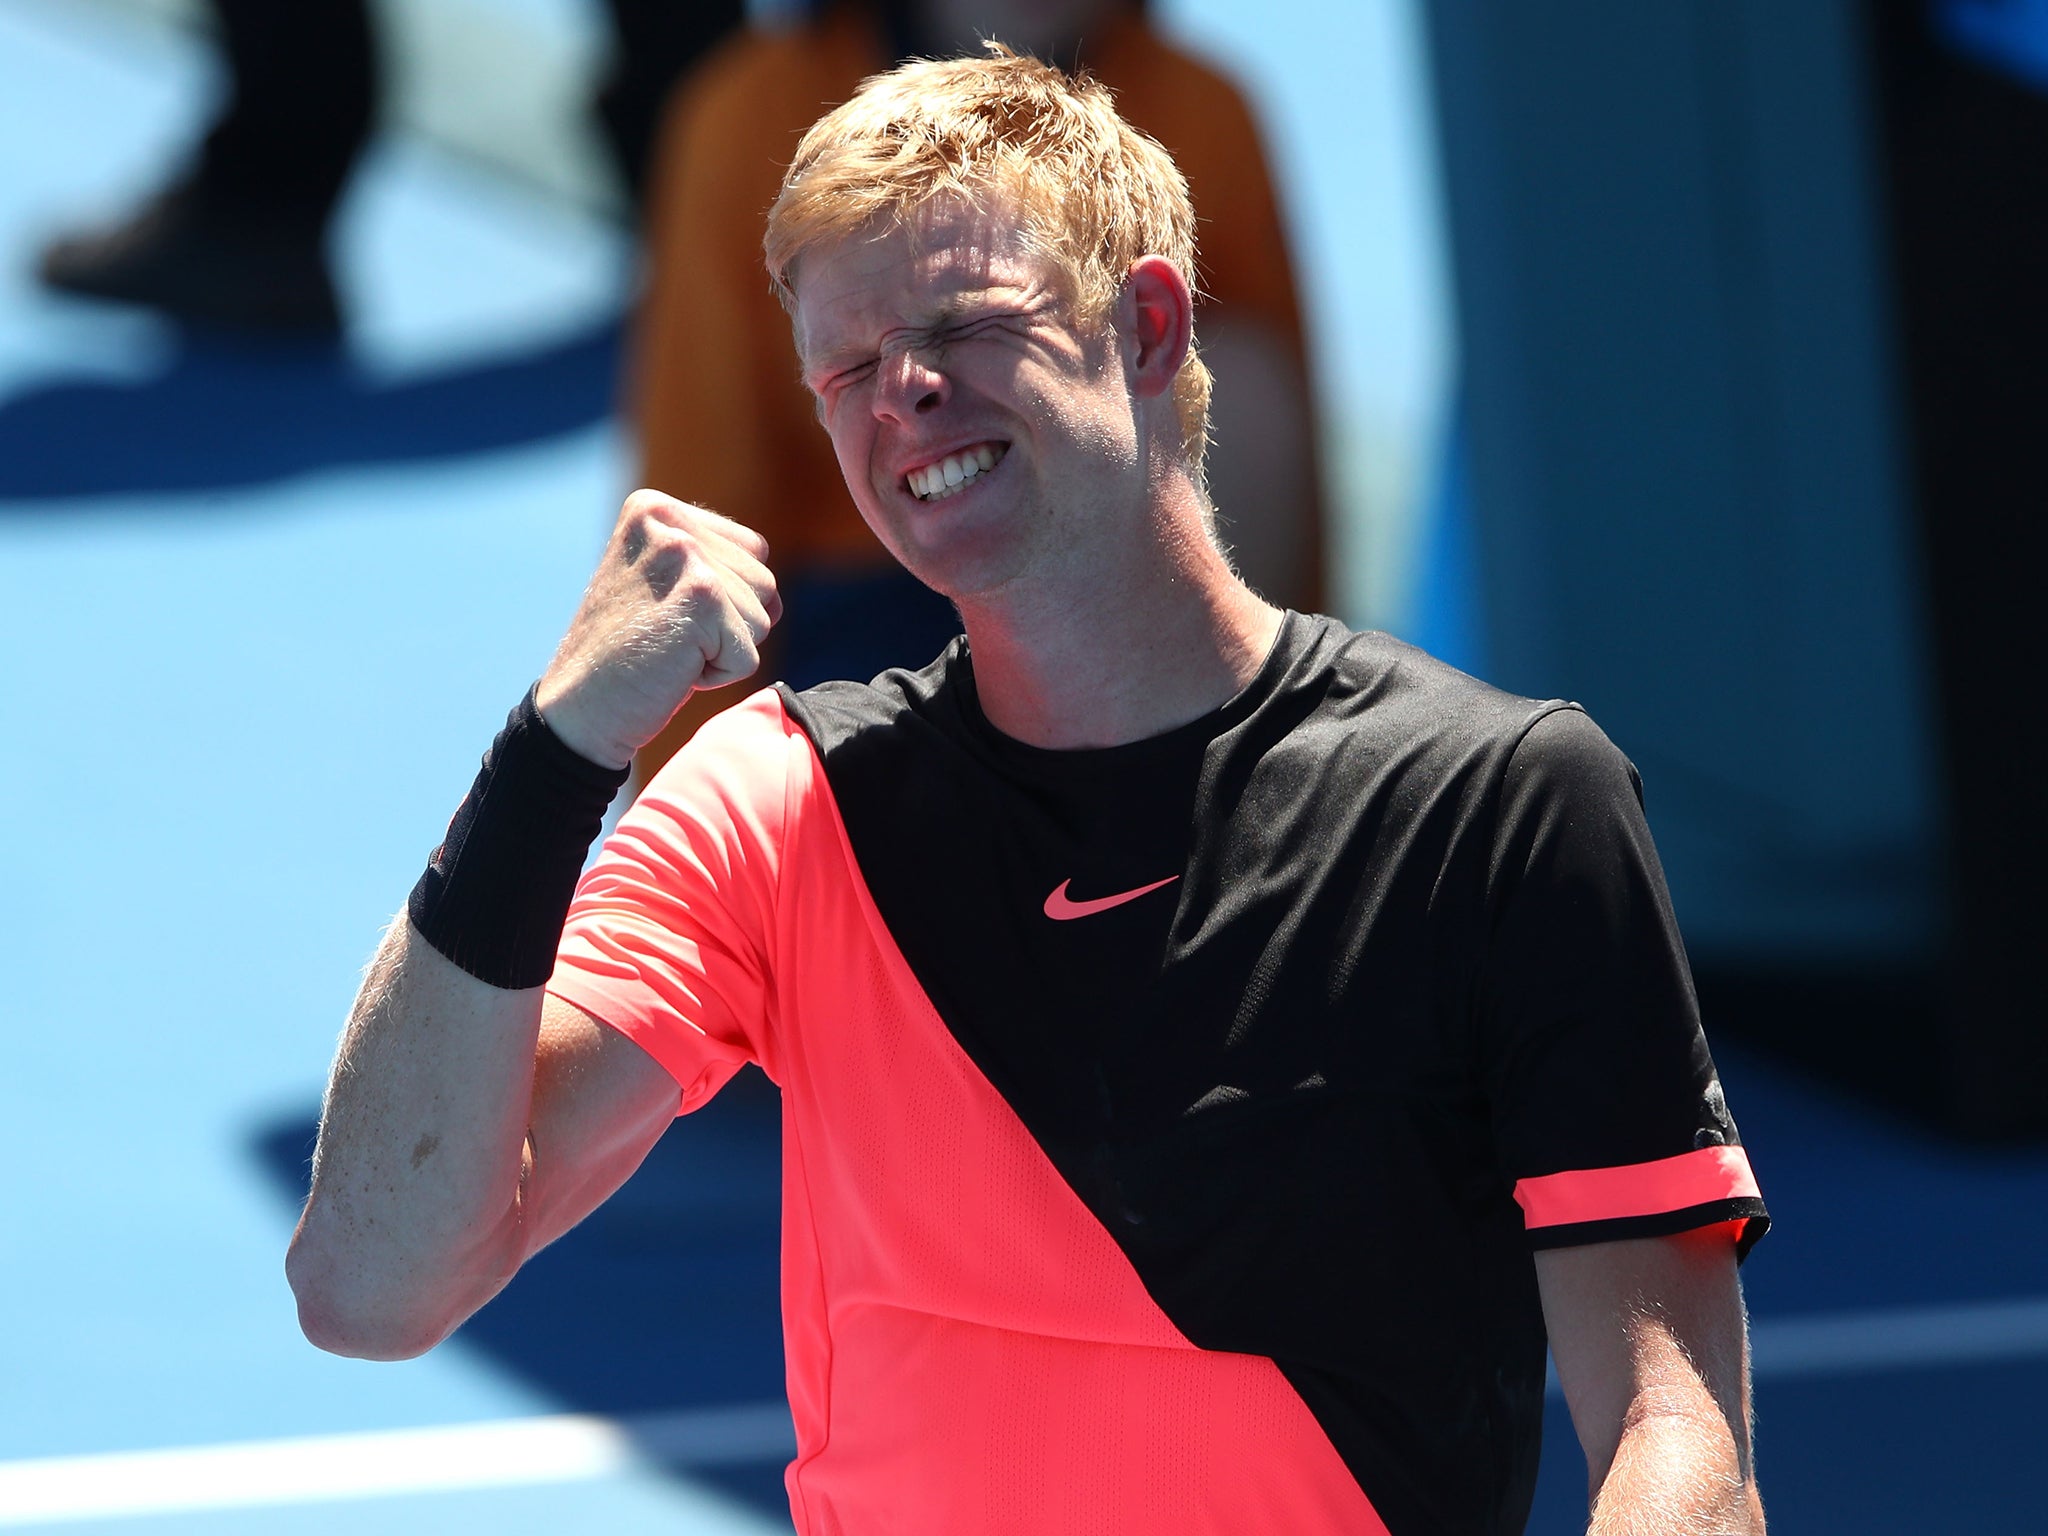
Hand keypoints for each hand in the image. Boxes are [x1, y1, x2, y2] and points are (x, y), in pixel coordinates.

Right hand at [534, 490, 780, 768]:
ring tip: (668, 649)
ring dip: (724, 648)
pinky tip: (672, 669)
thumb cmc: (626, 655)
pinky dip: (720, 675)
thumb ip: (711, 564)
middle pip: (764, 582)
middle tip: (665, 636)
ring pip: (763, 617)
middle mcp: (668, 520)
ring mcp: (685, 554)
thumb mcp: (661, 585)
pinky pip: (750, 654)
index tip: (666, 614)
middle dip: (729, 625)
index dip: (726, 601)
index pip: (753, 551)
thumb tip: (775, 594)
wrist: (580, 709)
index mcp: (655, 508)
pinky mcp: (701, 596)